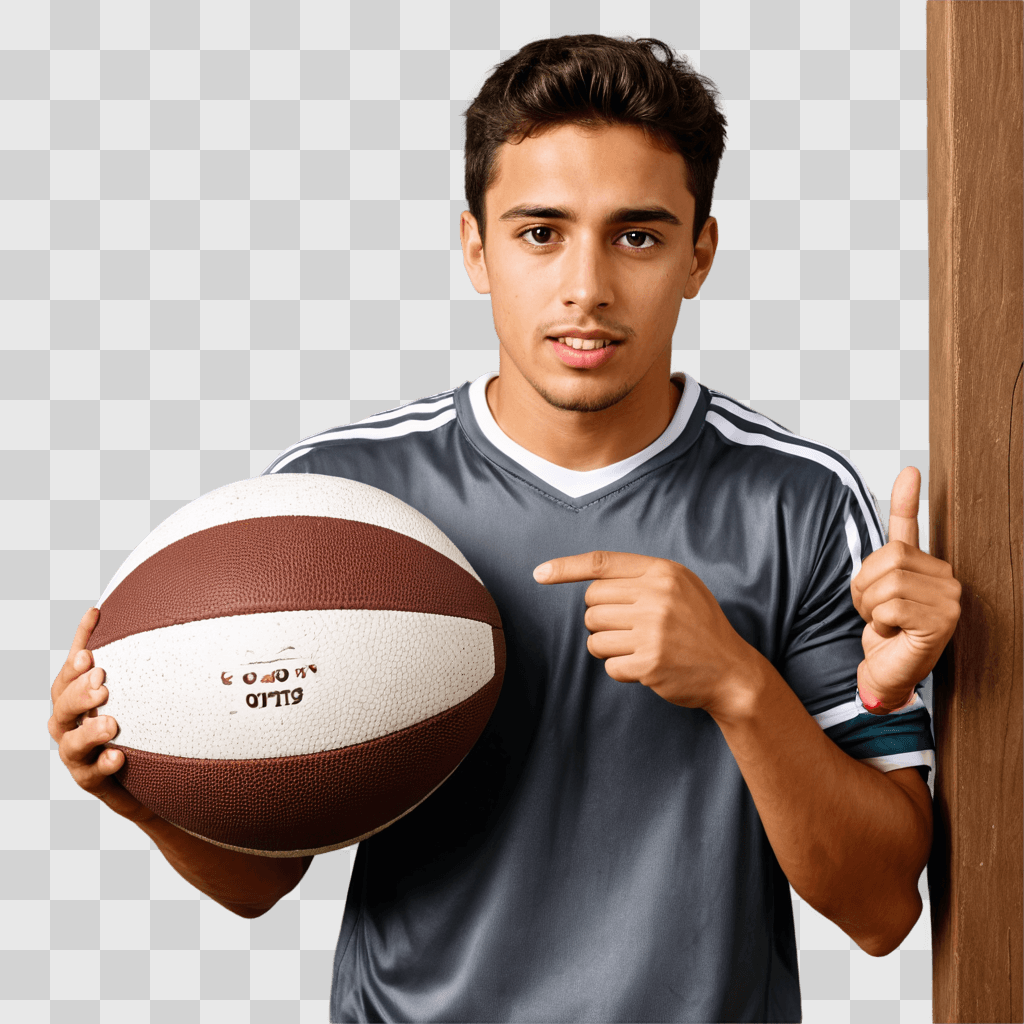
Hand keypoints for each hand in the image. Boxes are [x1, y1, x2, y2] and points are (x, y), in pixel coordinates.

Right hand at [47, 606, 154, 823]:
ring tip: (109, 723)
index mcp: (80, 697)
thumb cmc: (140, 724)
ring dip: (89, 732)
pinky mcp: (91, 778)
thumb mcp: (140, 690)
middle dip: (79, 692)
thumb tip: (164, 617)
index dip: (78, 648)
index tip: (93, 634)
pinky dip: (104, 765)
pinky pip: (92, 774)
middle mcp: (72, 723)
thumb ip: (142, 659)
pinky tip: (118, 757)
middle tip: (102, 683)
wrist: (143, 777)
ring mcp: (79, 753)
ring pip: (71, 743)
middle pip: (62, 704)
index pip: (71, 670)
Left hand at [533, 551, 758, 719]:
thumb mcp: (680, 586)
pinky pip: (608, 665)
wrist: (731, 670)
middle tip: (629, 629)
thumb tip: (588, 581)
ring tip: (638, 648)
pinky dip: (621, 669)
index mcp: (663, 572)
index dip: (566, 568)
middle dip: (601, 619)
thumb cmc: (699, 626)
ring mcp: (653, 630)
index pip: (602, 563)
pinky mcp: (649, 663)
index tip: (539, 574)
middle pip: (592, 603)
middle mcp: (656, 597)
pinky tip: (645, 666)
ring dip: (608, 647)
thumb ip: (641, 578)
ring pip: (594, 637)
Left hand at [851, 466, 960, 713]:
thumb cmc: (884, 633)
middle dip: (866, 585)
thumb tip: (875, 541)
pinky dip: (880, 621)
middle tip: (872, 610)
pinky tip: (892, 632)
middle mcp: (947, 580)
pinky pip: (891, 605)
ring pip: (887, 581)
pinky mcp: (941, 621)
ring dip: (870, 606)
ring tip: (882, 622)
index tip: (908, 470)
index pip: (912, 528)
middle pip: (889, 556)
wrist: (887, 674)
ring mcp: (949, 600)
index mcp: (929, 569)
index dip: (906, 500)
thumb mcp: (875, 592)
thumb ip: (878, 564)